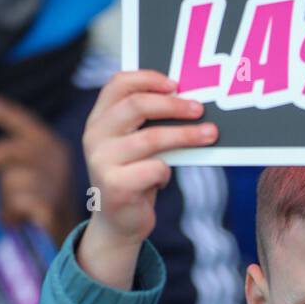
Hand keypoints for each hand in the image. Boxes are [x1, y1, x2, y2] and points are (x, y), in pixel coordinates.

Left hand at [0, 93, 76, 247]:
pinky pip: (16, 203)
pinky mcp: (50, 207)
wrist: (68, 234)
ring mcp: (56, 184)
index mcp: (53, 147)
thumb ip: (12, 157)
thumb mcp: (32, 173)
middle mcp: (57, 161)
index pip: (25, 123)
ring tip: (13, 209)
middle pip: (11, 150)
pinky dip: (10, 214)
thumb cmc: (44, 202)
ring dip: (4, 198)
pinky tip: (16, 219)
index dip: (4, 112)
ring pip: (10, 181)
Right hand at [77, 70, 217, 288]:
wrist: (118, 225)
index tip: (176, 84)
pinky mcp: (116, 186)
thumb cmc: (133, 178)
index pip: (118, 84)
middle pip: (137, 106)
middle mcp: (94, 136)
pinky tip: (161, 181)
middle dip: (174, 105)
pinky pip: (156, 169)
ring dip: (186, 135)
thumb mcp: (134, 146)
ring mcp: (101, 161)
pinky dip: (166, 174)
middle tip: (200, 109)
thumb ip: (146, 123)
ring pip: (152, 138)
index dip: (148, 78)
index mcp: (98, 120)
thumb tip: (187, 99)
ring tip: (210, 135)